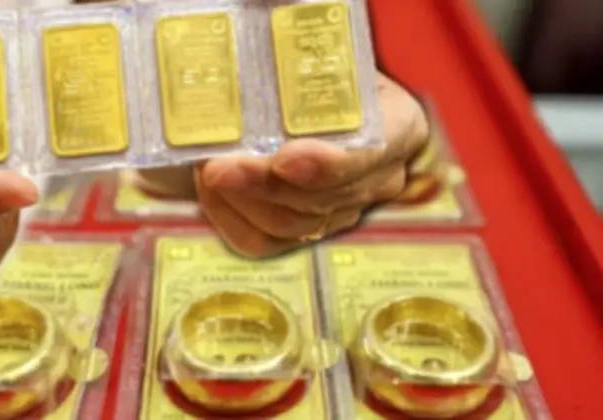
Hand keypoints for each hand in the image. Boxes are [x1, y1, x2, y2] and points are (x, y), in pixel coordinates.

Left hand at [195, 73, 428, 257]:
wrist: (308, 96)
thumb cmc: (315, 67)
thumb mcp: (318, 52)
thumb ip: (297, 57)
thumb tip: (255, 45)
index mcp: (399, 126)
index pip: (370, 154)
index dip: (326, 164)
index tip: (284, 161)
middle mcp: (380, 178)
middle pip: (321, 198)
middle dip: (261, 184)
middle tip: (215, 167)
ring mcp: (346, 211)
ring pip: (290, 223)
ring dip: (240, 200)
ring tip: (205, 170)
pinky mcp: (307, 232)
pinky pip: (266, 242)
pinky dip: (231, 218)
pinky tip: (211, 192)